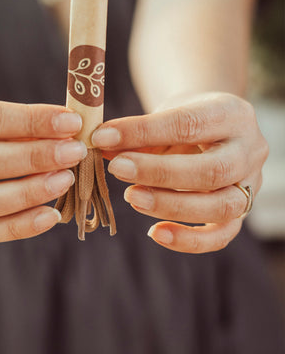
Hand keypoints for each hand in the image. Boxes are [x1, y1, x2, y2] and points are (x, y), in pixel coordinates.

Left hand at [92, 92, 267, 253]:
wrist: (213, 128)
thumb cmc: (185, 119)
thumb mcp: (163, 114)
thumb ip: (138, 134)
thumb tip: (102, 146)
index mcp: (231, 114)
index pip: (187, 124)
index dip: (142, 132)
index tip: (103, 137)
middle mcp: (249, 150)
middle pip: (211, 170)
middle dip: (158, 173)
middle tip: (117, 169)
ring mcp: (251, 184)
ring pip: (221, 206)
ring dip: (171, 206)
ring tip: (131, 197)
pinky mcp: (242, 211)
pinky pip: (222, 235)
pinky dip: (189, 240)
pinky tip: (155, 233)